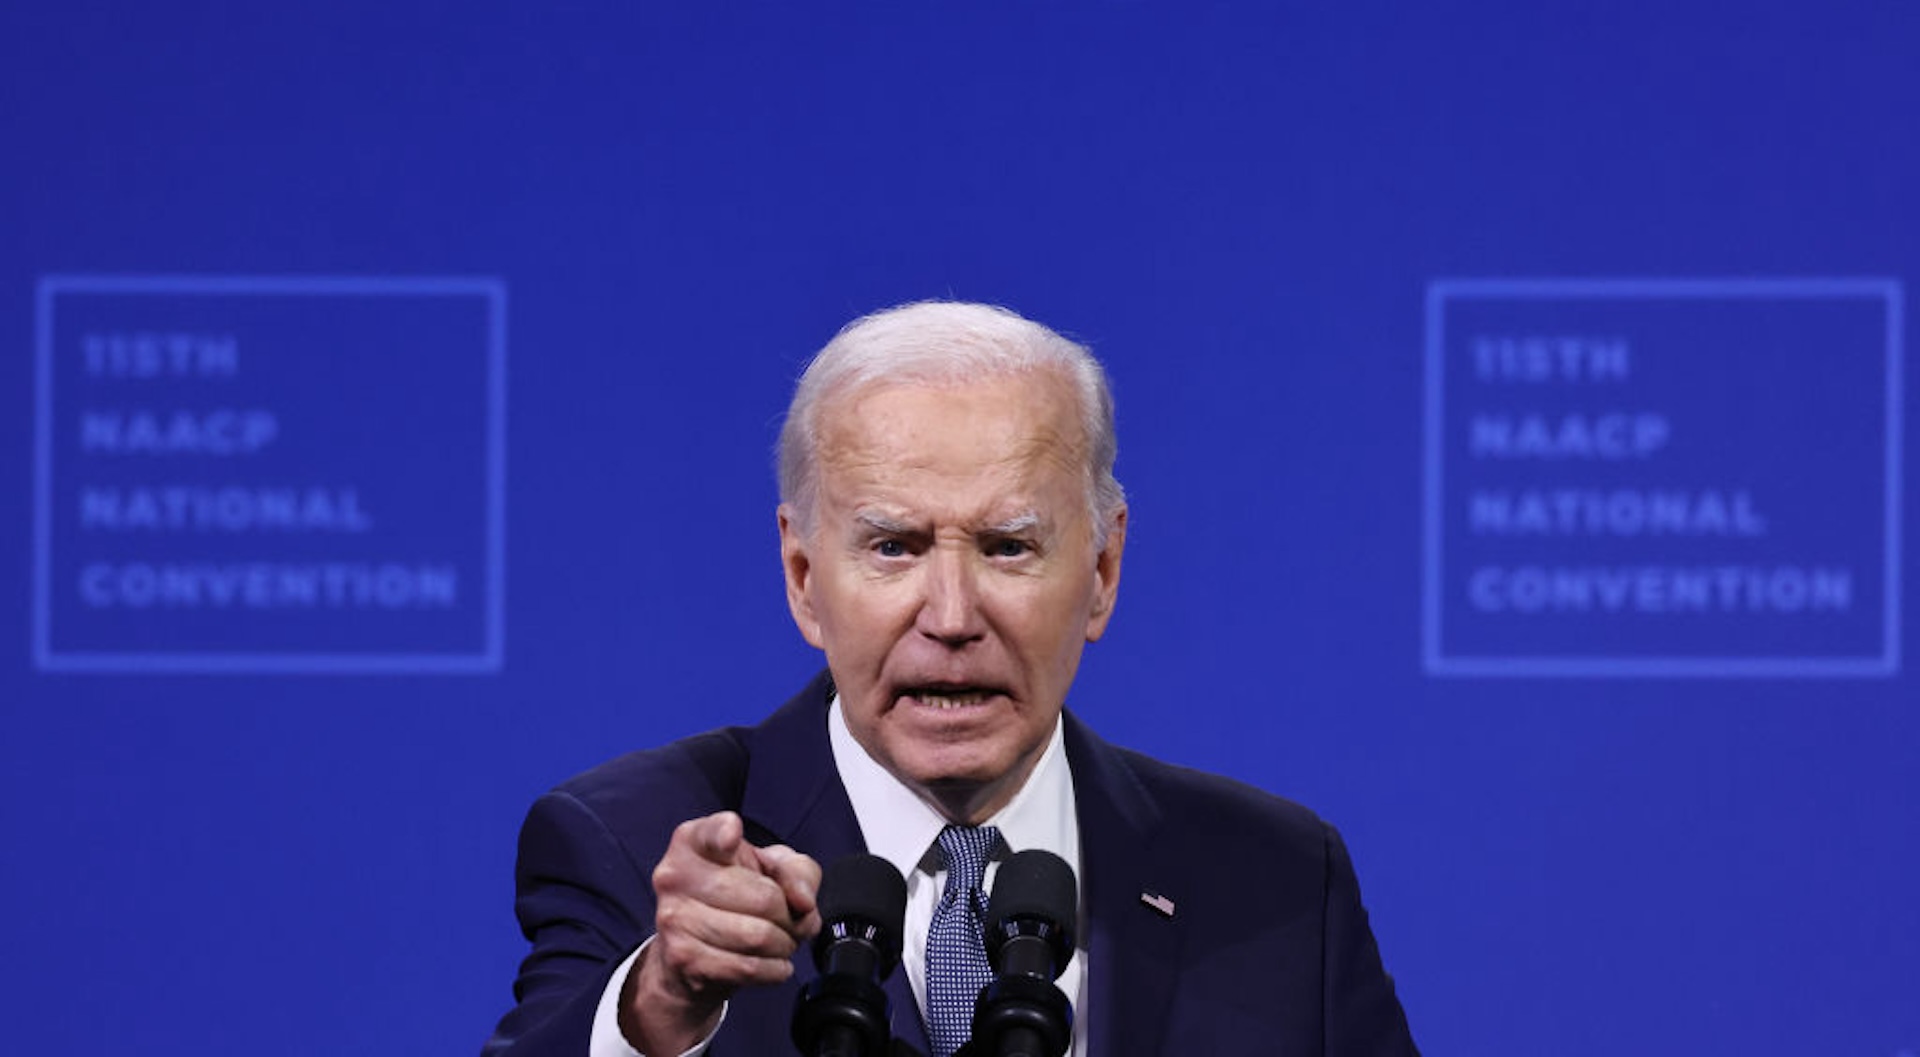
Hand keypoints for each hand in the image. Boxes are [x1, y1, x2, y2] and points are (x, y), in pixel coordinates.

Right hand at [618, 811, 821, 1053]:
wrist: (691, 955)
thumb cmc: (735, 898)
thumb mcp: (773, 869)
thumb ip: (798, 872)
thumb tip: (803, 902)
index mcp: (693, 841)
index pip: (712, 832)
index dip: (725, 833)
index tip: (733, 837)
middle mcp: (675, 875)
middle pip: (764, 898)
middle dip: (790, 917)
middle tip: (790, 921)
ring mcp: (675, 918)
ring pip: (758, 937)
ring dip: (784, 946)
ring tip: (781, 942)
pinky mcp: (683, 958)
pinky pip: (747, 967)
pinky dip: (774, 970)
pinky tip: (774, 964)